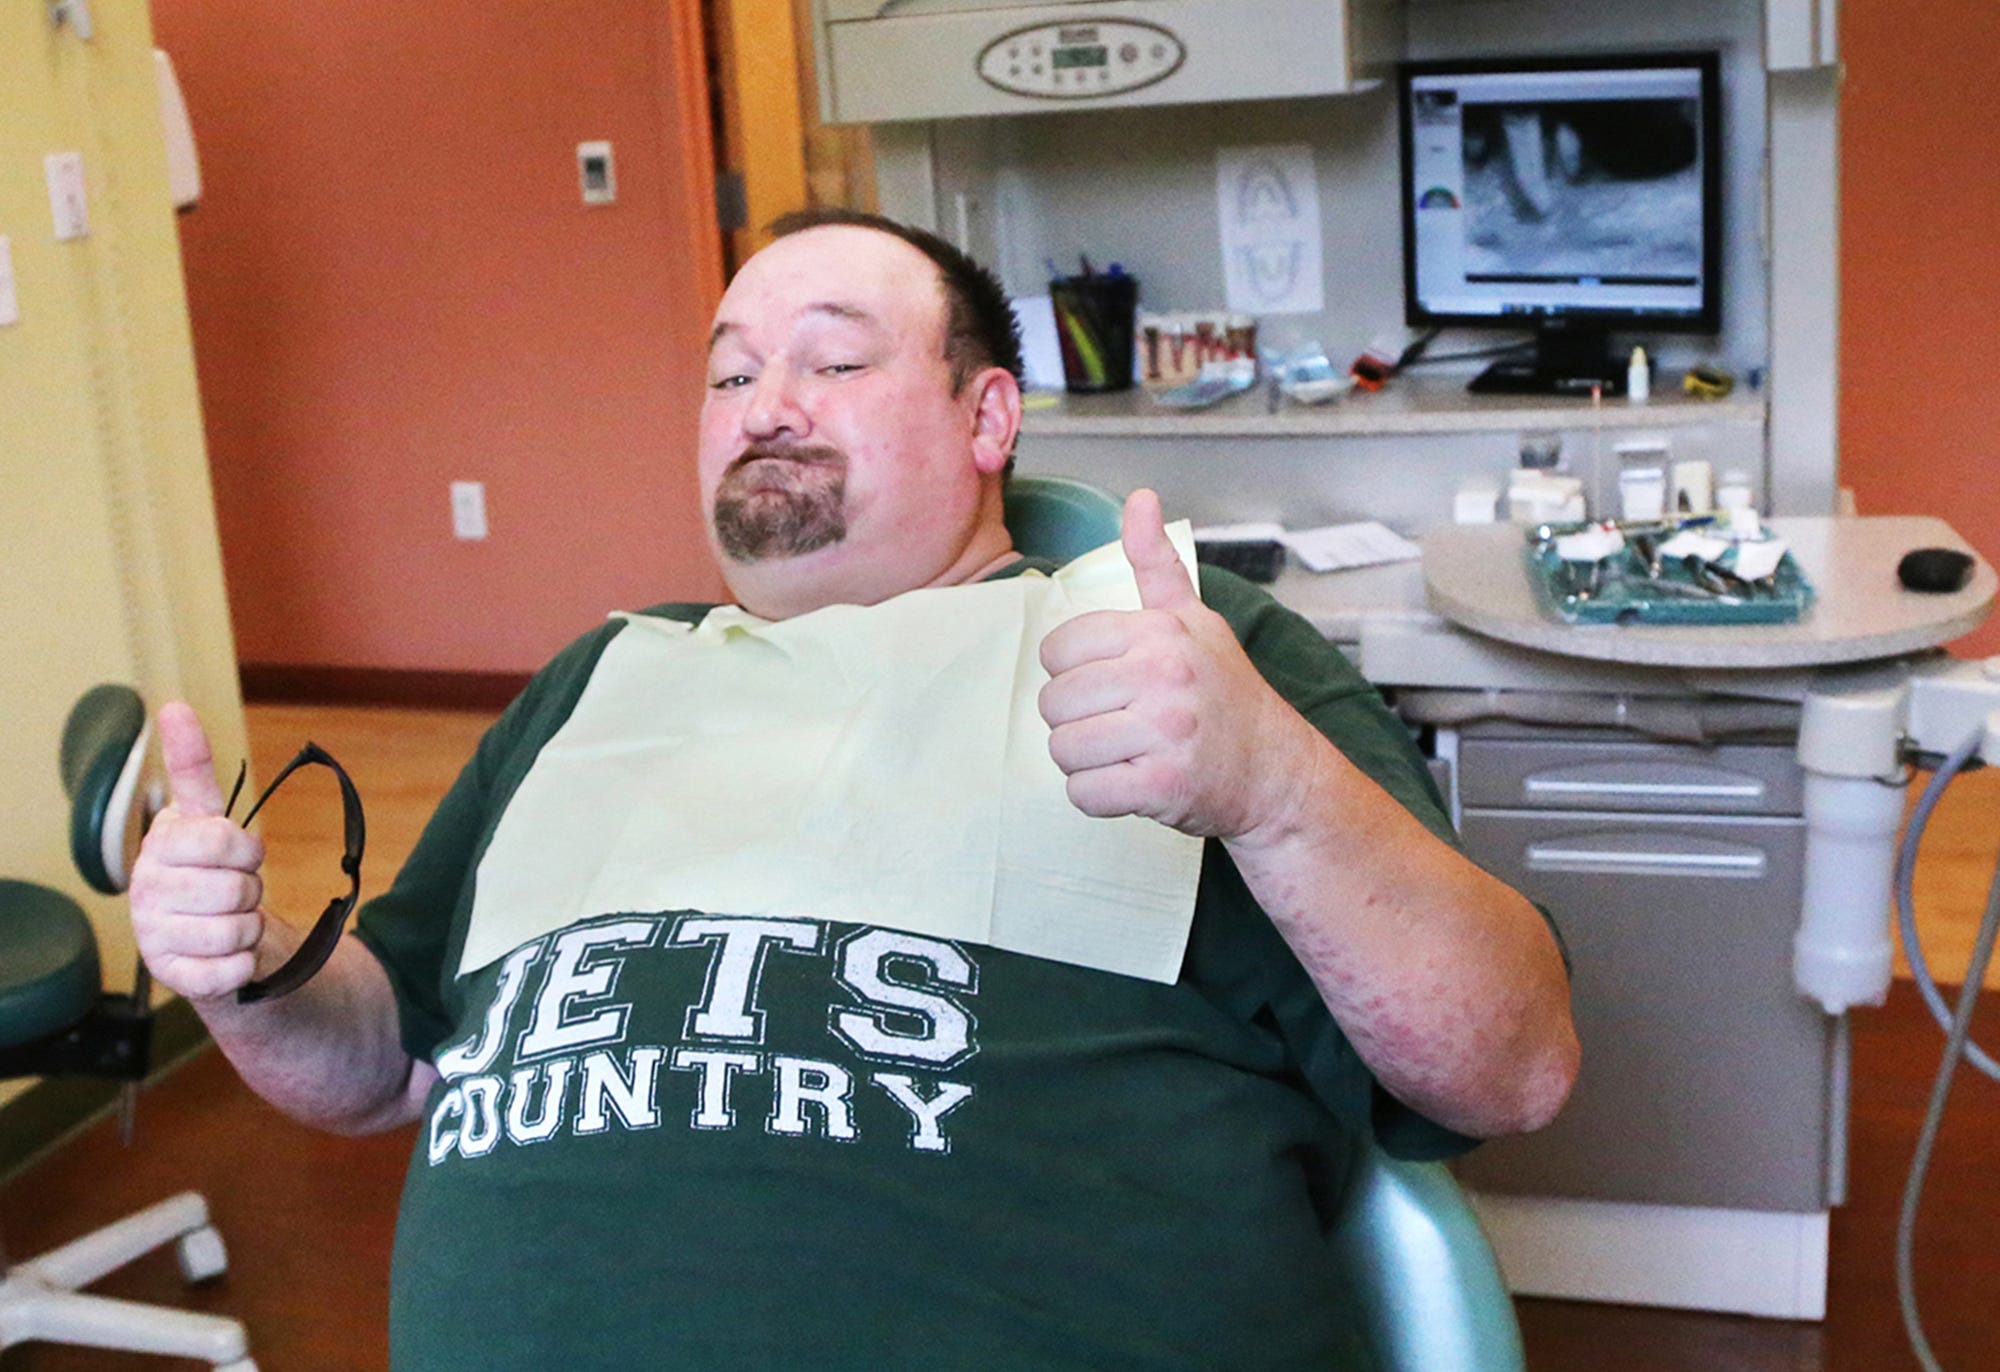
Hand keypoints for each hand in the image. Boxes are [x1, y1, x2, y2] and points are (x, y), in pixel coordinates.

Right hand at [128, 704, 266, 999]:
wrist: (210, 938)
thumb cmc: (211, 870)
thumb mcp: (206, 817)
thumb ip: (192, 765)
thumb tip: (173, 706)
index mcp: (160, 846)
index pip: (220, 839)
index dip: (246, 850)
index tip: (241, 855)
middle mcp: (146, 889)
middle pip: (237, 888)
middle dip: (251, 891)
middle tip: (236, 891)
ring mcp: (153, 933)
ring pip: (236, 929)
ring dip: (249, 927)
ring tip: (230, 921)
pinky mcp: (171, 974)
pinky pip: (230, 969)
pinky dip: (243, 963)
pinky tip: (228, 955)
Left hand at [1037, 489, 1312, 839]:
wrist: (1276, 772)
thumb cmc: (1226, 695)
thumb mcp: (1195, 620)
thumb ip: (1156, 563)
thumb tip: (1140, 497)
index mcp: (1159, 632)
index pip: (1059, 648)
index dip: (1074, 672)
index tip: (1110, 684)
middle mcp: (1162, 676)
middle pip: (1054, 701)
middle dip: (1077, 720)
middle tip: (1121, 725)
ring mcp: (1164, 732)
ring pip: (1063, 749)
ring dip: (1085, 761)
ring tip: (1126, 753)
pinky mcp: (1162, 786)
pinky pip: (1083, 793)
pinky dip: (1097, 797)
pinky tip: (1131, 783)